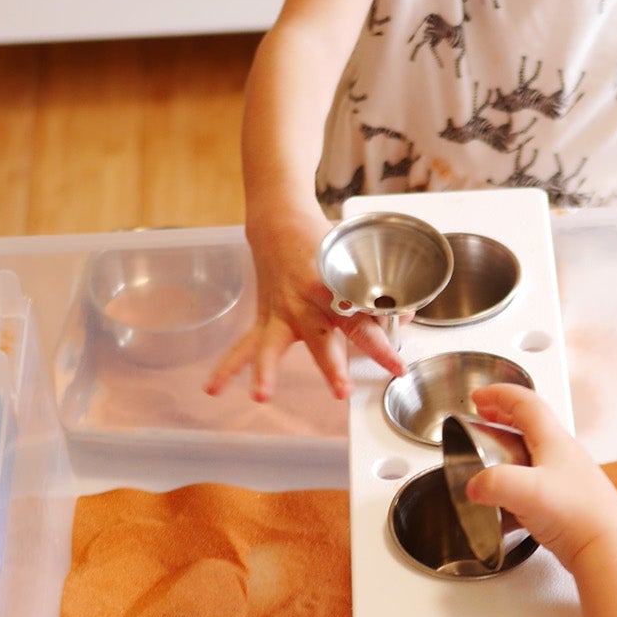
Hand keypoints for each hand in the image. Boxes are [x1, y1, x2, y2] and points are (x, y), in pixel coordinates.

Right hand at [205, 204, 401, 401]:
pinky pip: (244, 346)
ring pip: (271, 345)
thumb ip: (377, 293)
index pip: (362, 322)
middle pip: (321, 339)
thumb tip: (404, 316)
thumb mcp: (354, 261)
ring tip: (261, 394)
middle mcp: (305, 304)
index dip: (381, 345)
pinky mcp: (265, 320)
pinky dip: (227, 367)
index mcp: (331, 288)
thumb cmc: (321, 243)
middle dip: (331, 365)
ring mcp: (281, 314)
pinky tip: (212, 389)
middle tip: (341, 389)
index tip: (395, 365)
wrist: (279, 223)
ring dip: (266, 370)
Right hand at [464, 385, 616, 569]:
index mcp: (554, 441)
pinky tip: (505, 498)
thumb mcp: (526, 491)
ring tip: (489, 452)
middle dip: (503, 414)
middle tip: (484, 413)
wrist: (606, 546)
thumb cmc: (578, 514)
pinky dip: (516, 480)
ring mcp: (566, 478)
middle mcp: (562, 455)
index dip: (498, 394)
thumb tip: (475, 485)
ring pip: (533, 451)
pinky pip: (536, 480)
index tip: (479, 396)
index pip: (524, 403)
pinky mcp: (565, 501)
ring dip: (509, 445)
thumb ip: (494, 483)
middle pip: (530, 422)